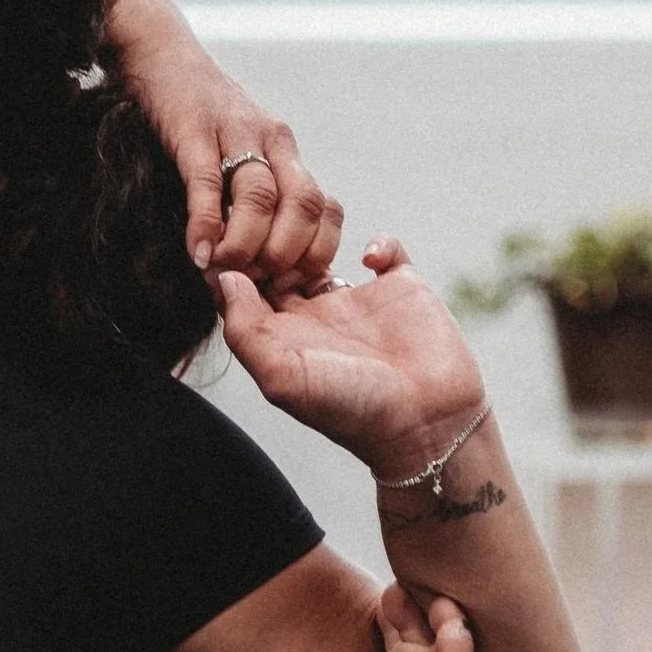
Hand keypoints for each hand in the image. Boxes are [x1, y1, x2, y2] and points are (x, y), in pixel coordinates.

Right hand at [108, 0, 341, 288]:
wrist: (159, 55)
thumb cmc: (197, 116)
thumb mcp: (239, 152)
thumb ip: (255, 197)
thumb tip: (258, 263)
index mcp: (289, 153)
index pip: (326, 208)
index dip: (316, 252)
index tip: (293, 283)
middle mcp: (273, 142)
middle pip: (304, 204)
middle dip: (288, 253)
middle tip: (260, 284)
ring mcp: (235, 134)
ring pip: (261, 197)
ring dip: (247, 245)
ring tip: (226, 271)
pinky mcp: (194, 132)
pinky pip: (207, 184)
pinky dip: (206, 225)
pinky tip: (199, 253)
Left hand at [214, 240, 486, 480]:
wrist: (427, 424)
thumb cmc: (352, 411)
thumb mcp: (281, 377)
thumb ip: (245, 330)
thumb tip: (224, 278)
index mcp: (280, 335)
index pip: (242, 287)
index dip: (235, 261)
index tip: (236, 242)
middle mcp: (314, 314)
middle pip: (277, 258)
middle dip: (271, 236)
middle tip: (276, 227)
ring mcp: (356, 299)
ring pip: (323, 246)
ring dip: (318, 231)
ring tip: (319, 239)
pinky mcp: (399, 289)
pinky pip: (386, 249)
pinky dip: (381, 243)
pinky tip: (373, 260)